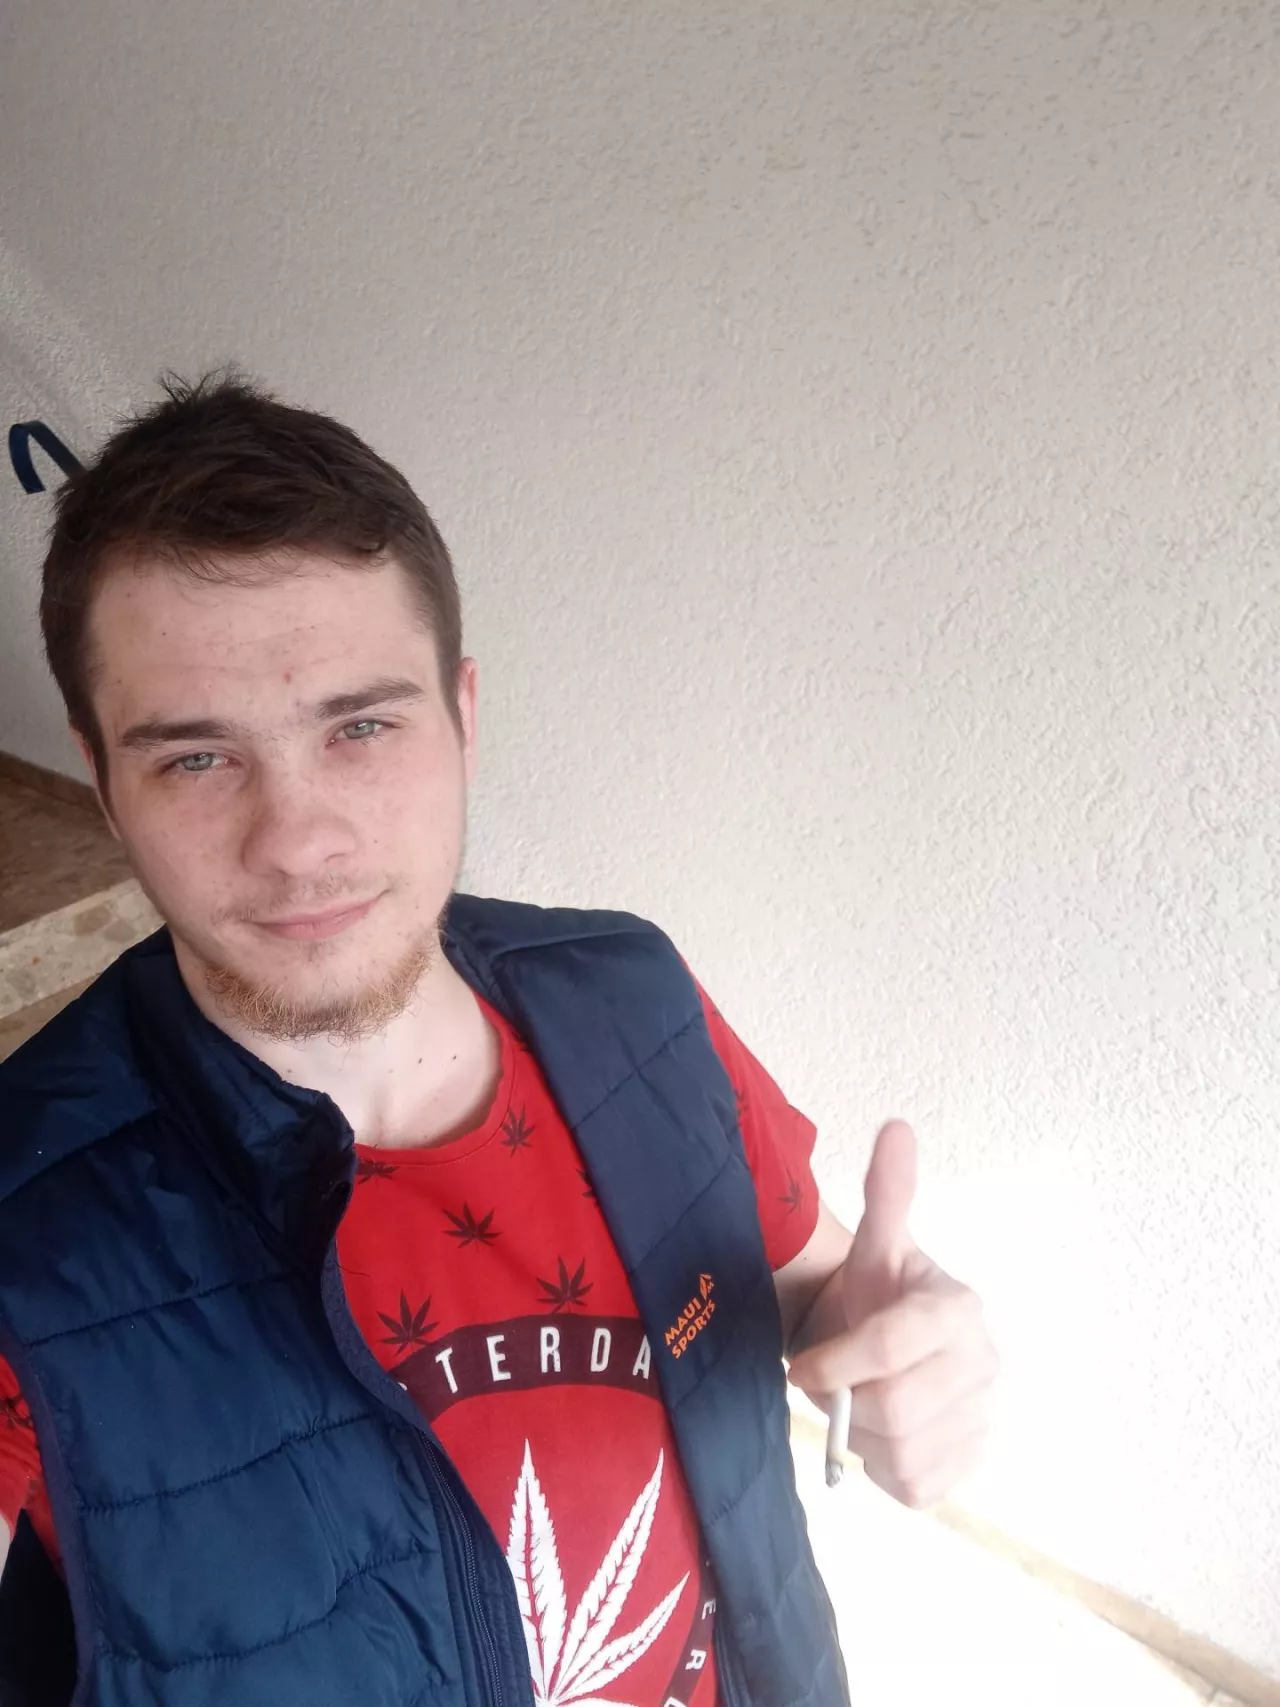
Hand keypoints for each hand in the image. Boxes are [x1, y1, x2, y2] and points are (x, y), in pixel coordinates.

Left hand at [787, 1120, 997, 1508]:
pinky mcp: (968, 1467)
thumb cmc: (880, 1294)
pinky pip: (911, 1485)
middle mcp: (985, 1366)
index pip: (889, 1345)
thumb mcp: (877, 1244)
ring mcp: (984, 1421)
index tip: (802, 1366)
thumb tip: (896, 1126)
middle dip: (846, 1399)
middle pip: (893, 1408)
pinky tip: (878, 1431)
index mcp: (959, 1309)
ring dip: (858, 1434)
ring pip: (898, 1451)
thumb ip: (887, 1191)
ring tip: (857, 1401)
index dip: (834, 1361)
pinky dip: (879, 1466)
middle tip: (830, 1383)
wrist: (896, 1349)